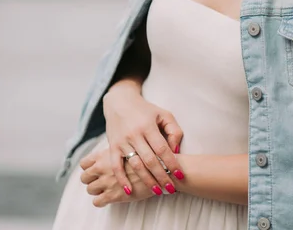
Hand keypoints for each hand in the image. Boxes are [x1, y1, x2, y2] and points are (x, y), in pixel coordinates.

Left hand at [79, 147, 155, 206]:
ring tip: (106, 188)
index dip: (88, 167)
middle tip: (99, 180)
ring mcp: (107, 181)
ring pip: (89, 189)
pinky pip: (97, 202)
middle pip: (84, 177)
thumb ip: (117, 151)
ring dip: (96, 190)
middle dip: (90, 180)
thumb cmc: (146, 155)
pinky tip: (110, 197)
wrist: (159, 167)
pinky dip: (101, 201)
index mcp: (105, 155)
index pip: (84, 163)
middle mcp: (103, 167)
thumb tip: (114, 152)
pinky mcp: (113, 195)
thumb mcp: (128, 146)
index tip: (95, 169)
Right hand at [103, 80, 183, 194]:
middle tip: (171, 189)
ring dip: (147, 180)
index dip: (172, 163)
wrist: (120, 102)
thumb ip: (174, 130)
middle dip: (162, 176)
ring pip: (136, 165)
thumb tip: (175, 151)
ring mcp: (122, 141)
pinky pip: (116, 166)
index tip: (180, 176)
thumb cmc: (146, 110)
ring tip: (157, 191)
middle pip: (150, 160)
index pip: (162, 149)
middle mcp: (134, 134)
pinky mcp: (112, 146)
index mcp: (148, 125)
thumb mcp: (163, 114)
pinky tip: (129, 191)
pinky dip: (122, 179)